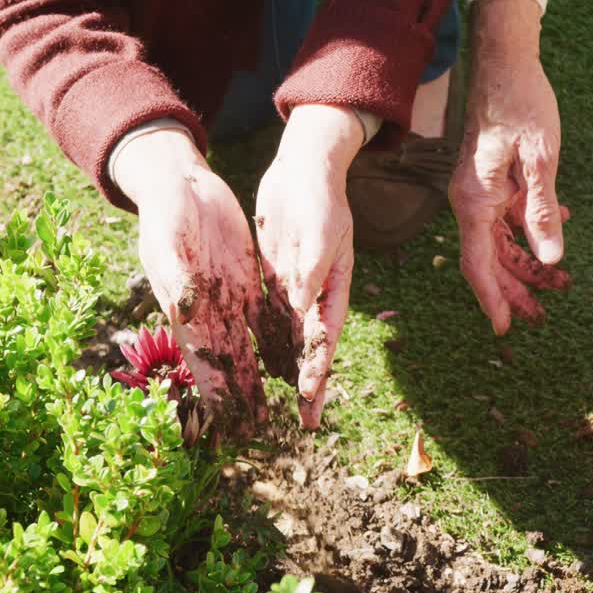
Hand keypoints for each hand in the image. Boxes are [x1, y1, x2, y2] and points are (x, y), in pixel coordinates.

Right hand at [115, 129, 266, 438]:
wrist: (181, 184)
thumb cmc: (164, 212)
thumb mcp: (168, 241)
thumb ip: (176, 276)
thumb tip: (186, 310)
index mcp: (185, 308)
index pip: (201, 359)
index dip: (213, 390)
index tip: (225, 421)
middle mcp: (209, 311)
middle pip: (229, 362)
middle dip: (242, 395)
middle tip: (259, 429)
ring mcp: (230, 298)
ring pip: (251, 346)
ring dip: (262, 376)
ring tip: (278, 406)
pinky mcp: (248, 281)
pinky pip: (268, 317)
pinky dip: (278, 341)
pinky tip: (292, 362)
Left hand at [255, 105, 363, 428]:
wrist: (304, 168)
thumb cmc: (319, 196)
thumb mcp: (318, 229)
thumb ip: (311, 267)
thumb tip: (301, 305)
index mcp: (333, 285)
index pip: (326, 335)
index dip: (318, 368)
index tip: (309, 398)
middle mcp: (317, 293)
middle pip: (312, 347)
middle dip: (310, 385)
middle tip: (307, 423)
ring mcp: (296, 287)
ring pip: (291, 338)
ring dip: (287, 369)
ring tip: (282, 405)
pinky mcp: (276, 277)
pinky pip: (269, 317)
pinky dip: (266, 341)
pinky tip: (259, 364)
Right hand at [450, 0, 568, 334]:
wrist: (505, 63)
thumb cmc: (520, 104)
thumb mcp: (540, 159)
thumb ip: (543, 210)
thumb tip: (551, 259)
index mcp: (476, 201)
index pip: (478, 265)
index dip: (492, 299)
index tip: (503, 329)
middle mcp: (471, 201)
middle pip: (489, 261)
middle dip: (515, 290)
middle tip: (542, 316)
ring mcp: (481, 190)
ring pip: (500, 243)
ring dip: (528, 263)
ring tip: (559, 285)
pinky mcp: (493, 179)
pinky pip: (507, 218)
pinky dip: (531, 232)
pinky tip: (558, 231)